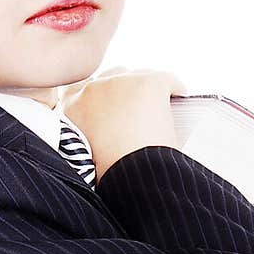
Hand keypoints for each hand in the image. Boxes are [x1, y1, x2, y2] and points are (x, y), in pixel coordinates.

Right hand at [60, 65, 188, 181]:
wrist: (130, 176)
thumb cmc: (110, 172)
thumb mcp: (84, 149)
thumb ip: (89, 130)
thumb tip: (112, 126)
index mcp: (72, 104)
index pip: (83, 87)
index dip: (101, 97)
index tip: (112, 109)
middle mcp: (93, 87)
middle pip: (114, 76)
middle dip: (127, 92)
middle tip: (139, 113)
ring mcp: (121, 81)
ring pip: (140, 77)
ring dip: (148, 93)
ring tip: (159, 111)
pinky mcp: (148, 82)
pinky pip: (168, 79)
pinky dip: (176, 90)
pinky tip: (181, 101)